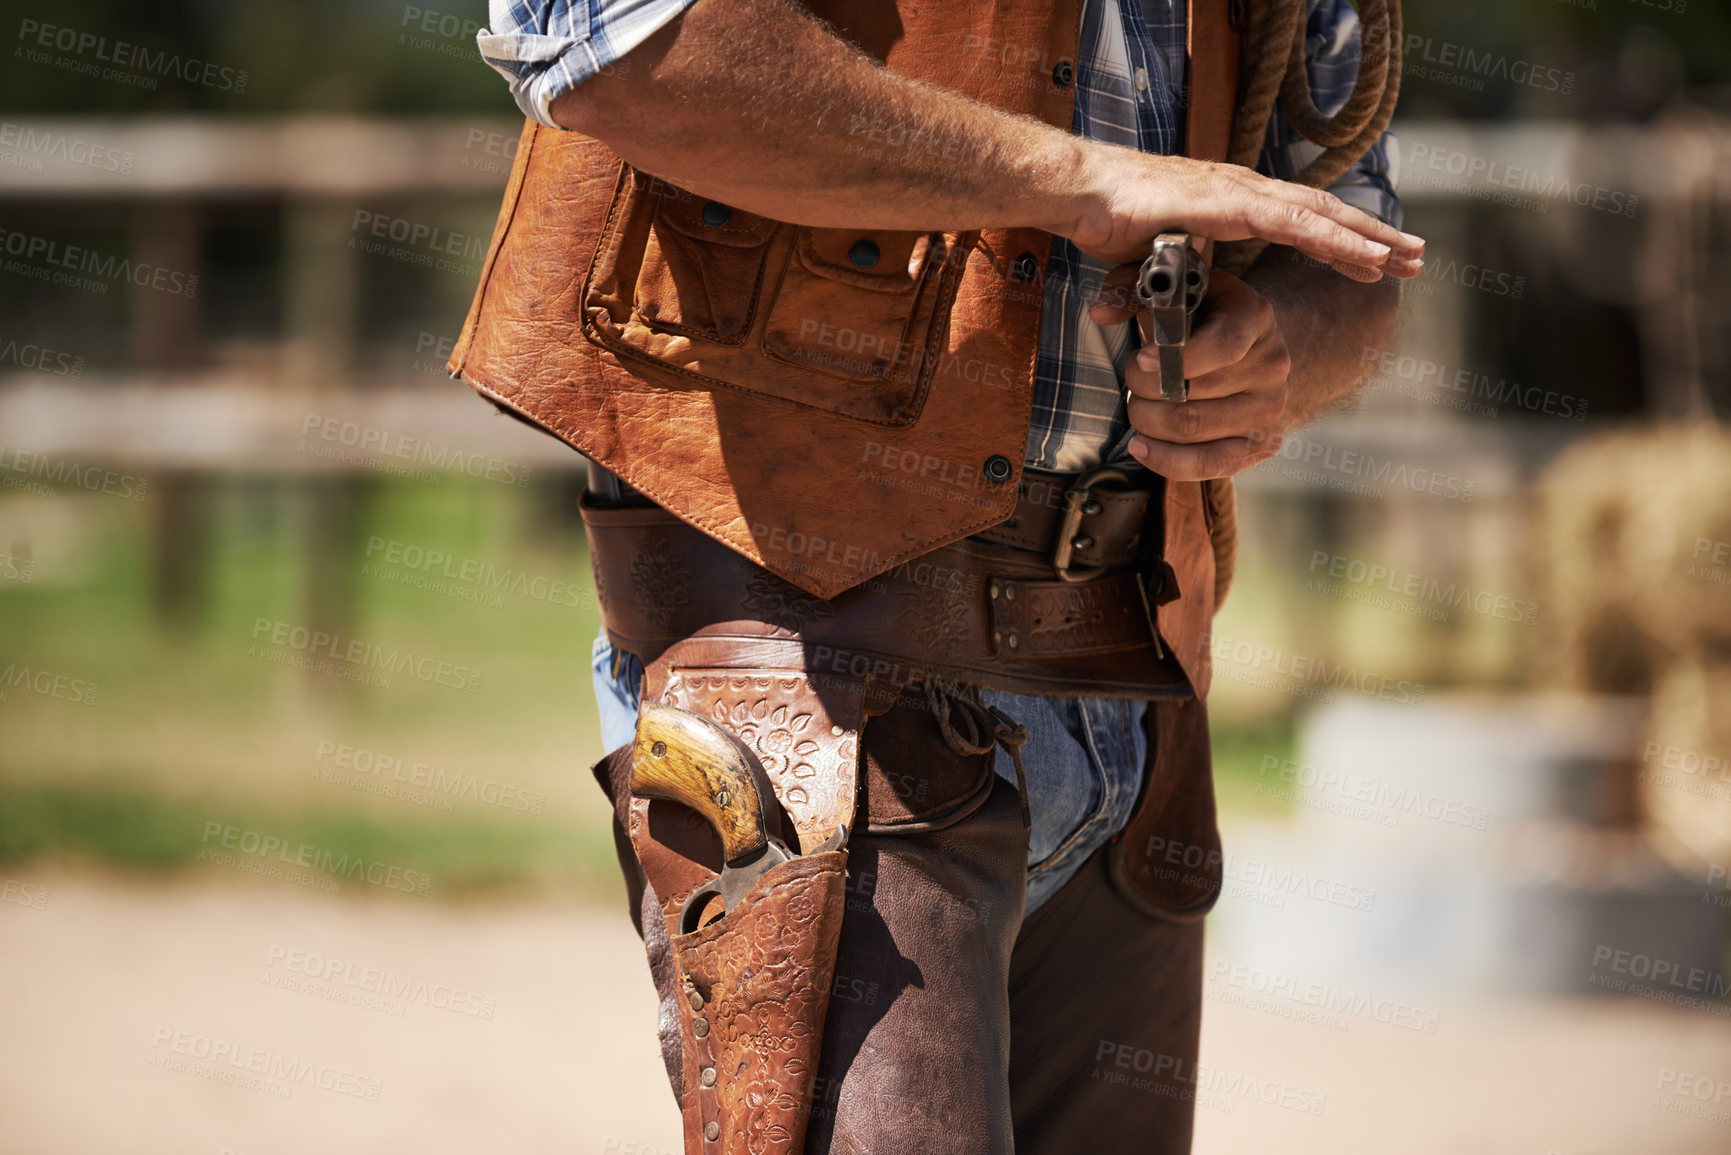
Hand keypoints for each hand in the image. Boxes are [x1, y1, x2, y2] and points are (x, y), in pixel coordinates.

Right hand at [1064, 150, 1424, 280]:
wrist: (1078, 192)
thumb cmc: (1108, 221)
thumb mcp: (1156, 264)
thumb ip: (1177, 285)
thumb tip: (1175, 319)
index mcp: (1233, 201)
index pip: (1301, 219)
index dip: (1342, 238)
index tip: (1379, 260)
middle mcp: (1245, 190)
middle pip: (1323, 214)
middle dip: (1372, 237)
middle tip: (1416, 258)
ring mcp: (1239, 192)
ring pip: (1319, 216)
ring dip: (1366, 238)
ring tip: (1406, 258)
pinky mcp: (1227, 202)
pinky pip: (1293, 224)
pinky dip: (1334, 240)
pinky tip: (1365, 256)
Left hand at [1091, 266, 1289, 480]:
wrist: (1255, 351)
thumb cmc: (1206, 317)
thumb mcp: (1179, 292)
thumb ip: (1134, 290)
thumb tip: (1101, 311)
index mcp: (1255, 317)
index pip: (1222, 346)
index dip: (1175, 358)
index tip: (1141, 360)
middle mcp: (1271, 365)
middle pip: (1193, 393)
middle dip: (1143, 390)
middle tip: (1132, 381)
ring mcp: (1270, 408)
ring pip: (1191, 429)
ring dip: (1148, 421)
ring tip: (1138, 407)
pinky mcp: (1263, 443)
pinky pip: (1208, 464)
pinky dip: (1165, 460)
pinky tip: (1141, 445)